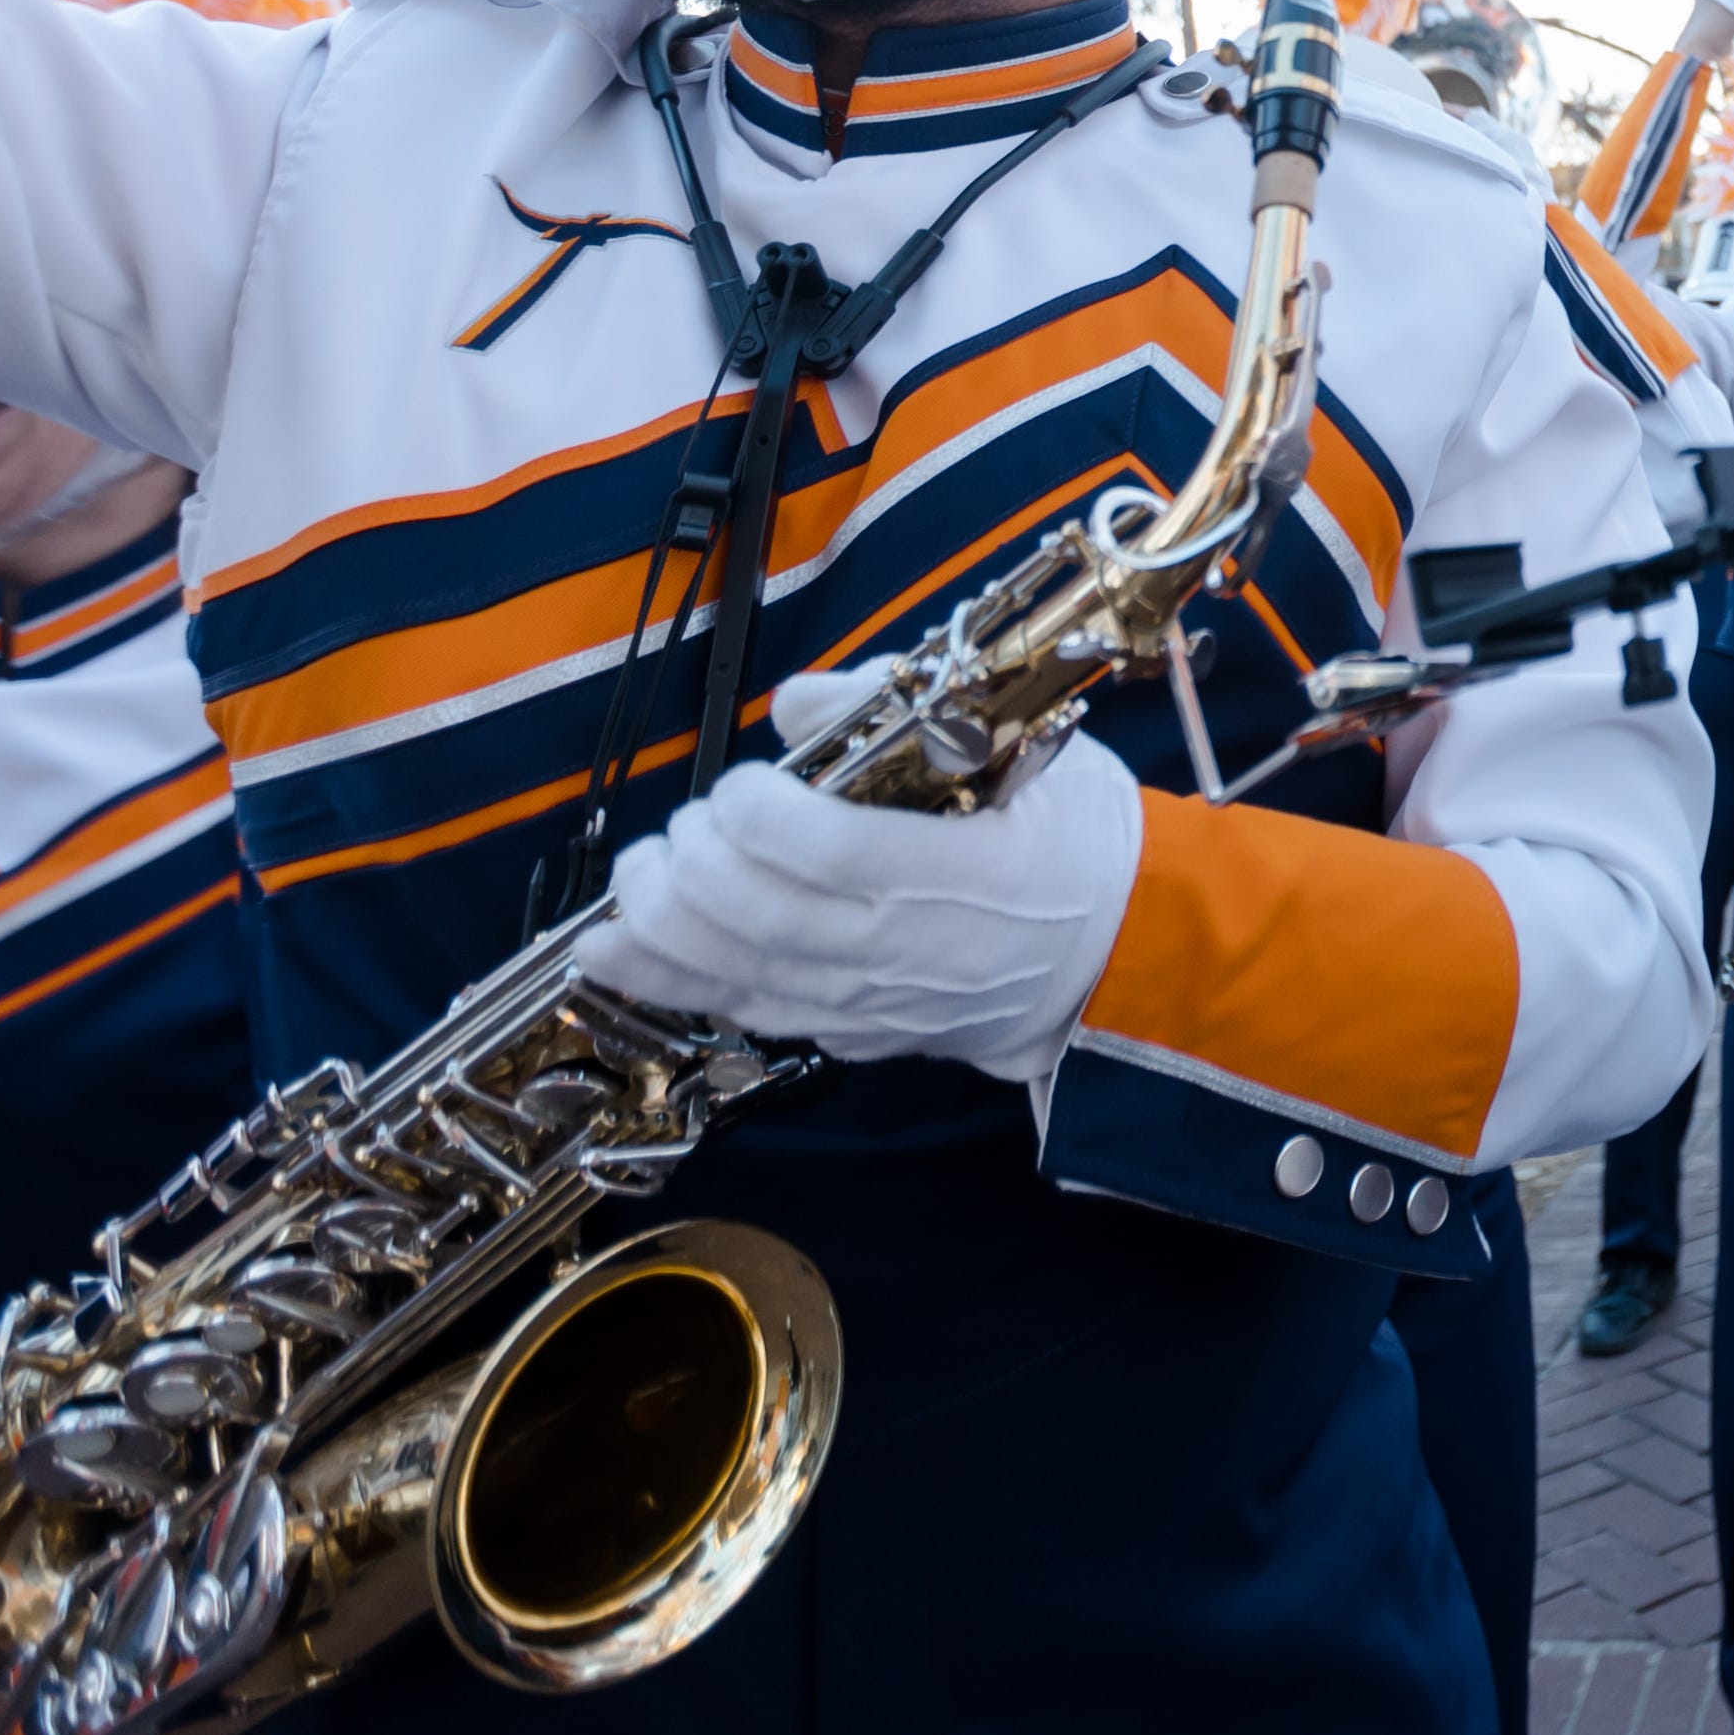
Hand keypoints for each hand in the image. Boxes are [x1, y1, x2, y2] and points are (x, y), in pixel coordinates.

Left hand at [577, 708, 1146, 1085]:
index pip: (844, 855)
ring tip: (633, 880)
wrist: (1117, 956)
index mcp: (979, 874)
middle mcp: (921, 951)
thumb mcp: (1032, 748)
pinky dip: (673, 983)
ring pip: (747, 977)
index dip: (768, 819)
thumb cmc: (1078, 841)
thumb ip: (909, 710)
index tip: (742, 781)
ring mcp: (882, 1004)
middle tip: (684, 824)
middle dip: (699, 870)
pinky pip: (749, 1013)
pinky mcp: (855, 1032)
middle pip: (774, 922)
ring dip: (666, 931)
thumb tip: (794, 702)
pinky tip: (616, 952)